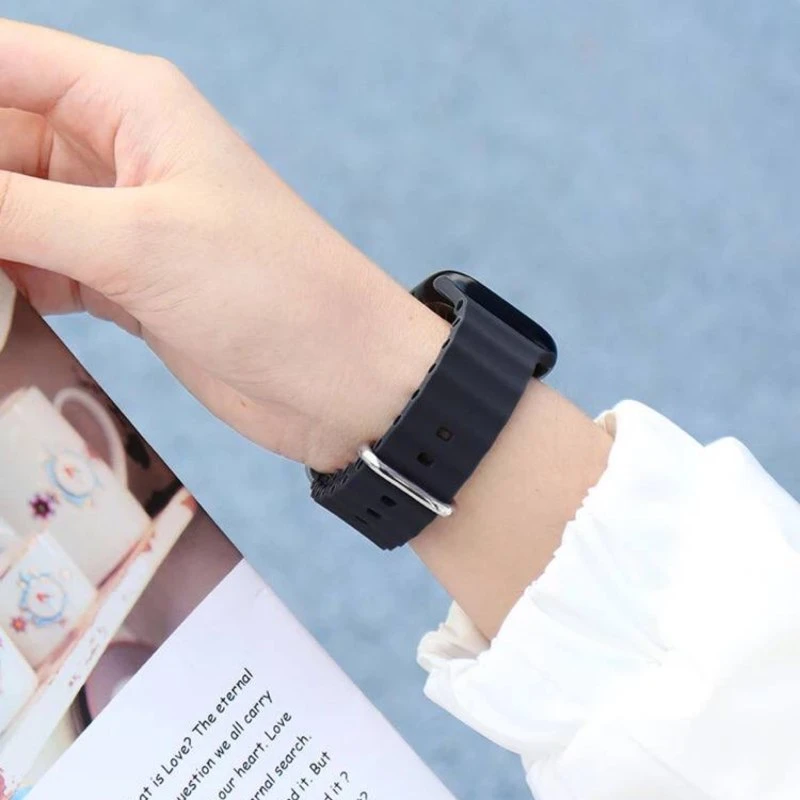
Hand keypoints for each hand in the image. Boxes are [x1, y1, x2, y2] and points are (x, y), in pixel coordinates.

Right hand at [0, 19, 447, 469]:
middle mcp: (120, 151)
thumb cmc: (272, 292)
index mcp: (130, 103)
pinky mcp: (124, 282)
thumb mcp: (134, 239)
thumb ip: (10, 207)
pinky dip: (2, 286)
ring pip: (7, 211)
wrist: (341, 378)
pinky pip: (33, 267)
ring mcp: (118, 221)